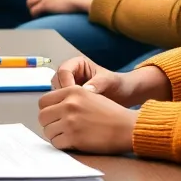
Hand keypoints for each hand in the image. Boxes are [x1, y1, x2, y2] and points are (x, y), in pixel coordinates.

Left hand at [36, 85, 137, 154]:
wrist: (127, 127)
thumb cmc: (111, 113)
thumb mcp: (89, 95)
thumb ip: (69, 99)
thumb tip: (51, 108)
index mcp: (72, 91)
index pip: (44, 101)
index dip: (47, 110)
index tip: (53, 116)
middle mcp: (69, 104)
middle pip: (42, 116)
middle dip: (49, 124)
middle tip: (59, 128)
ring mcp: (70, 121)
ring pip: (47, 131)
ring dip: (55, 135)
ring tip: (68, 135)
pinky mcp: (74, 137)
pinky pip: (56, 143)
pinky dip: (62, 144)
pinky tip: (73, 142)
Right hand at [54, 57, 171, 108]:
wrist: (124, 95)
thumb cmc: (118, 84)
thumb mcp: (109, 81)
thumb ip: (98, 83)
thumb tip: (86, 90)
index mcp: (77, 64)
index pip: (63, 71)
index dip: (66, 84)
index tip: (75, 96)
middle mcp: (70, 74)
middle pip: (56, 82)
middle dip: (62, 95)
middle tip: (71, 107)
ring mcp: (69, 86)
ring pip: (56, 94)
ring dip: (62, 104)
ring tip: (73, 113)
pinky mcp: (70, 99)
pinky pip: (61, 103)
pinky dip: (65, 110)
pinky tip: (74, 117)